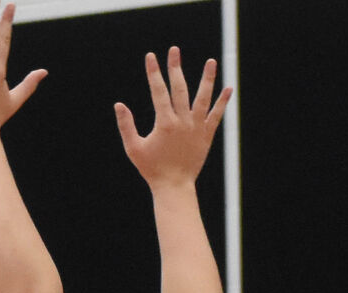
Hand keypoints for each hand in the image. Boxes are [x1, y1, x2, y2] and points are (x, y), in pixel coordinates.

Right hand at [115, 48, 230, 191]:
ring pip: (203, 98)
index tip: (151, 57)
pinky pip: (217, 115)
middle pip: (180, 88)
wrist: (174, 186)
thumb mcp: (133, 148)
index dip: (153, 73)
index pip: (158, 91)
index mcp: (164, 123)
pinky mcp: (207, 135)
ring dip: (207, 79)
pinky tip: (228, 88)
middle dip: (175, 68)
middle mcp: (182, 122)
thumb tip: (119, 105)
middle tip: (174, 50)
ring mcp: (197, 127)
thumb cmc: (151, 169)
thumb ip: (126, 126)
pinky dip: (223, 102)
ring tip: (211, 61)